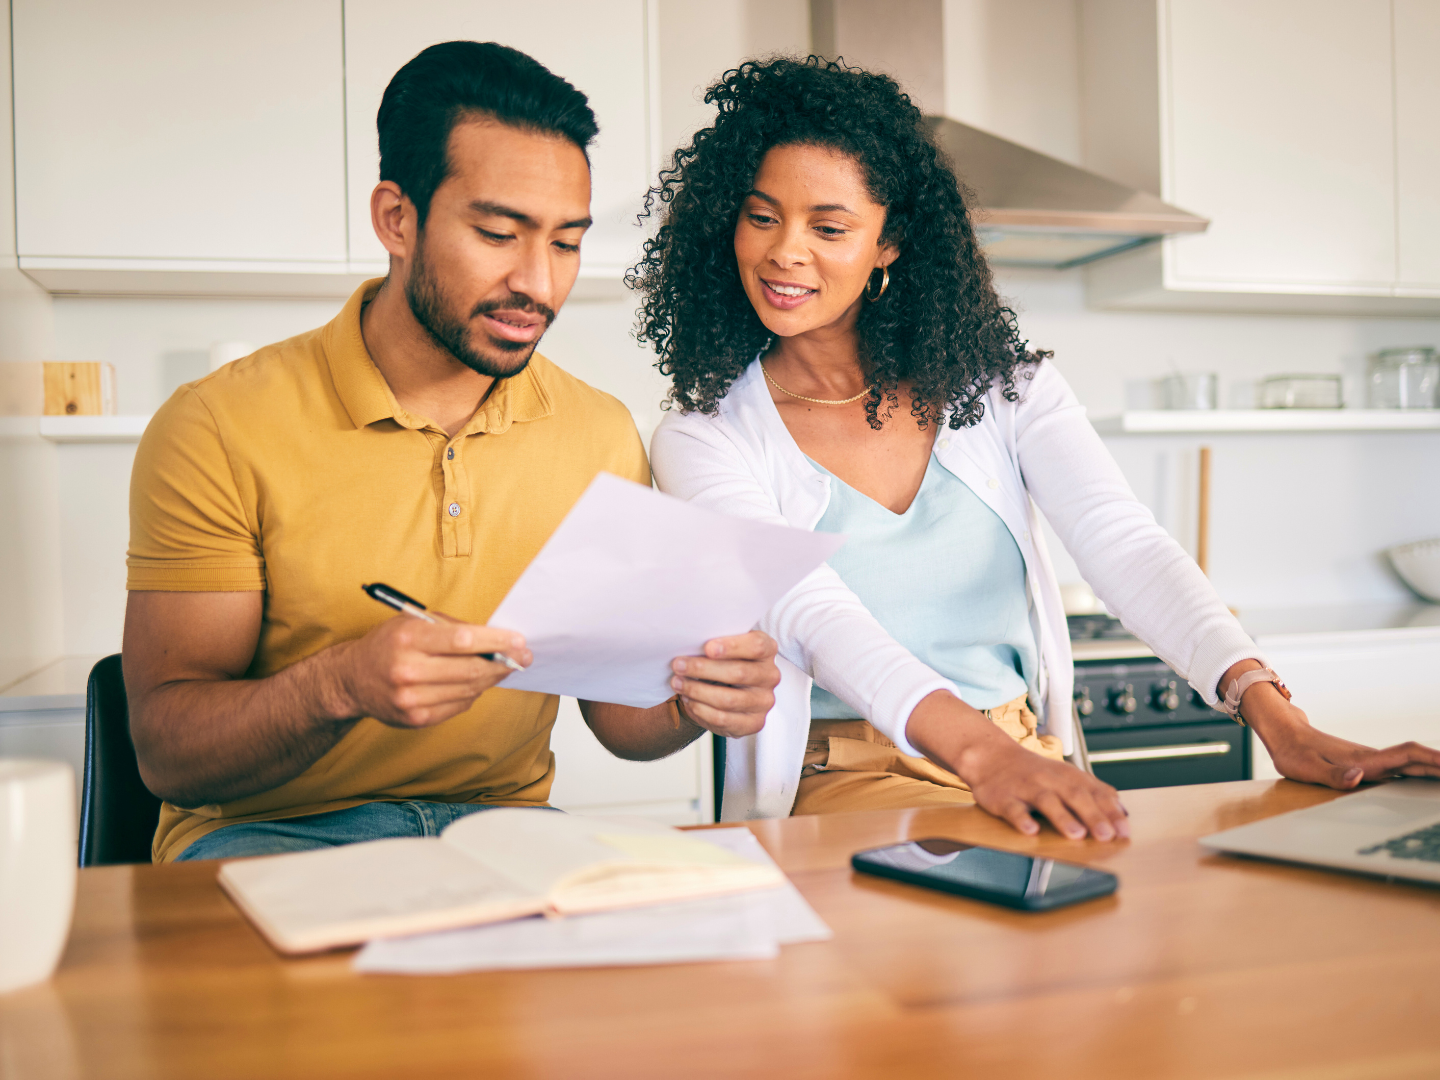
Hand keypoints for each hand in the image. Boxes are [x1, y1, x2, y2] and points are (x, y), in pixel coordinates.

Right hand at [328, 614, 530, 728]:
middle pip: (470, 669)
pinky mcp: (416, 719)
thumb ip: (452, 628)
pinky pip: (458, 706)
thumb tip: (497, 638)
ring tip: (503, 668)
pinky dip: (472, 694)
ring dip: (491, 678)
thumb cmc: (389, 644)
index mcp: (408, 638)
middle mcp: (408, 670)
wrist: (352, 679)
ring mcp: (411, 699)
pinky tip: (476, 683)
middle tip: (523, 657)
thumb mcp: (413, 622)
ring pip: (468, 690)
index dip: (496, 641)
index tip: (519, 640)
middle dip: (503, 663)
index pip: (463, 640)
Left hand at [668, 631, 779, 737]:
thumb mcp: (723, 646)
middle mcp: (770, 676)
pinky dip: (701, 709)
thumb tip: (690, 642)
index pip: (757, 646)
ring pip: (728, 699)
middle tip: (678, 665)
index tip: (707, 647)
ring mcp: (764, 702)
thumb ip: (715, 642)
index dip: (732, 646)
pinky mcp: (754, 723)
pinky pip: (723, 719)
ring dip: (697, 691)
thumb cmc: (722, 661)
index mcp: (767, 650)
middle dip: (703, 669)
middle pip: (739, 673)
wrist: (723, 689)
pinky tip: (689, 700)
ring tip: (678, 683)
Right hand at [907, 691, 1129, 840]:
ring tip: (1077, 834)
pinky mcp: (1003, 797)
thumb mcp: (1066, 777)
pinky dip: (1022, 819)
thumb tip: (1124, 813)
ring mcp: (1026, 788)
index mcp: (1068, 776)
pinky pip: (1013, 808)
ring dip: (1063, 817)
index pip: (1095, 792)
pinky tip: (1031, 830)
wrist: (991, 756)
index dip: (1111, 812)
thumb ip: (1093, 793)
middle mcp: (1050, 780)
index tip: (1125, 831)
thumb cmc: (1034, 773)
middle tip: (1107, 836)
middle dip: (1093, 816)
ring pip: (1046, 801)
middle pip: (1075, 796)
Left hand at [1238, 681, 1439, 788]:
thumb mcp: (1307, 768)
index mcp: (1364, 760)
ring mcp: (1371, 760)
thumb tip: (1359, 777)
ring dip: (1434, 769)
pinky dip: (1420, 772)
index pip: (1407, 755)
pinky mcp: (1367, 764)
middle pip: (1416, 759)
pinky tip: (1426, 781)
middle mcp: (1373, 758)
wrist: (1285, 734)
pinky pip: (1401, 767)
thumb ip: (1333, 776)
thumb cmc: (1293, 752)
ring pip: (1411, 763)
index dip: (1432, 760)